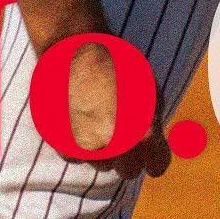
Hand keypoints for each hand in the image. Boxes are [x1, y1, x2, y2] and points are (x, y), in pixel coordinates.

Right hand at [65, 38, 171, 180]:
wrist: (75, 47)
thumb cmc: (116, 62)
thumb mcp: (148, 86)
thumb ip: (154, 117)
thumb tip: (156, 141)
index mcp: (140, 131)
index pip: (158, 165)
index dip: (155, 159)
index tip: (150, 155)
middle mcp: (114, 144)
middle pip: (128, 171)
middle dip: (129, 157)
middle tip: (124, 137)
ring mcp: (85, 146)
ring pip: (102, 165)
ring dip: (103, 150)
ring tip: (99, 118)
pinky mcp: (62, 144)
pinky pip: (76, 156)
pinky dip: (78, 144)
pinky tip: (79, 119)